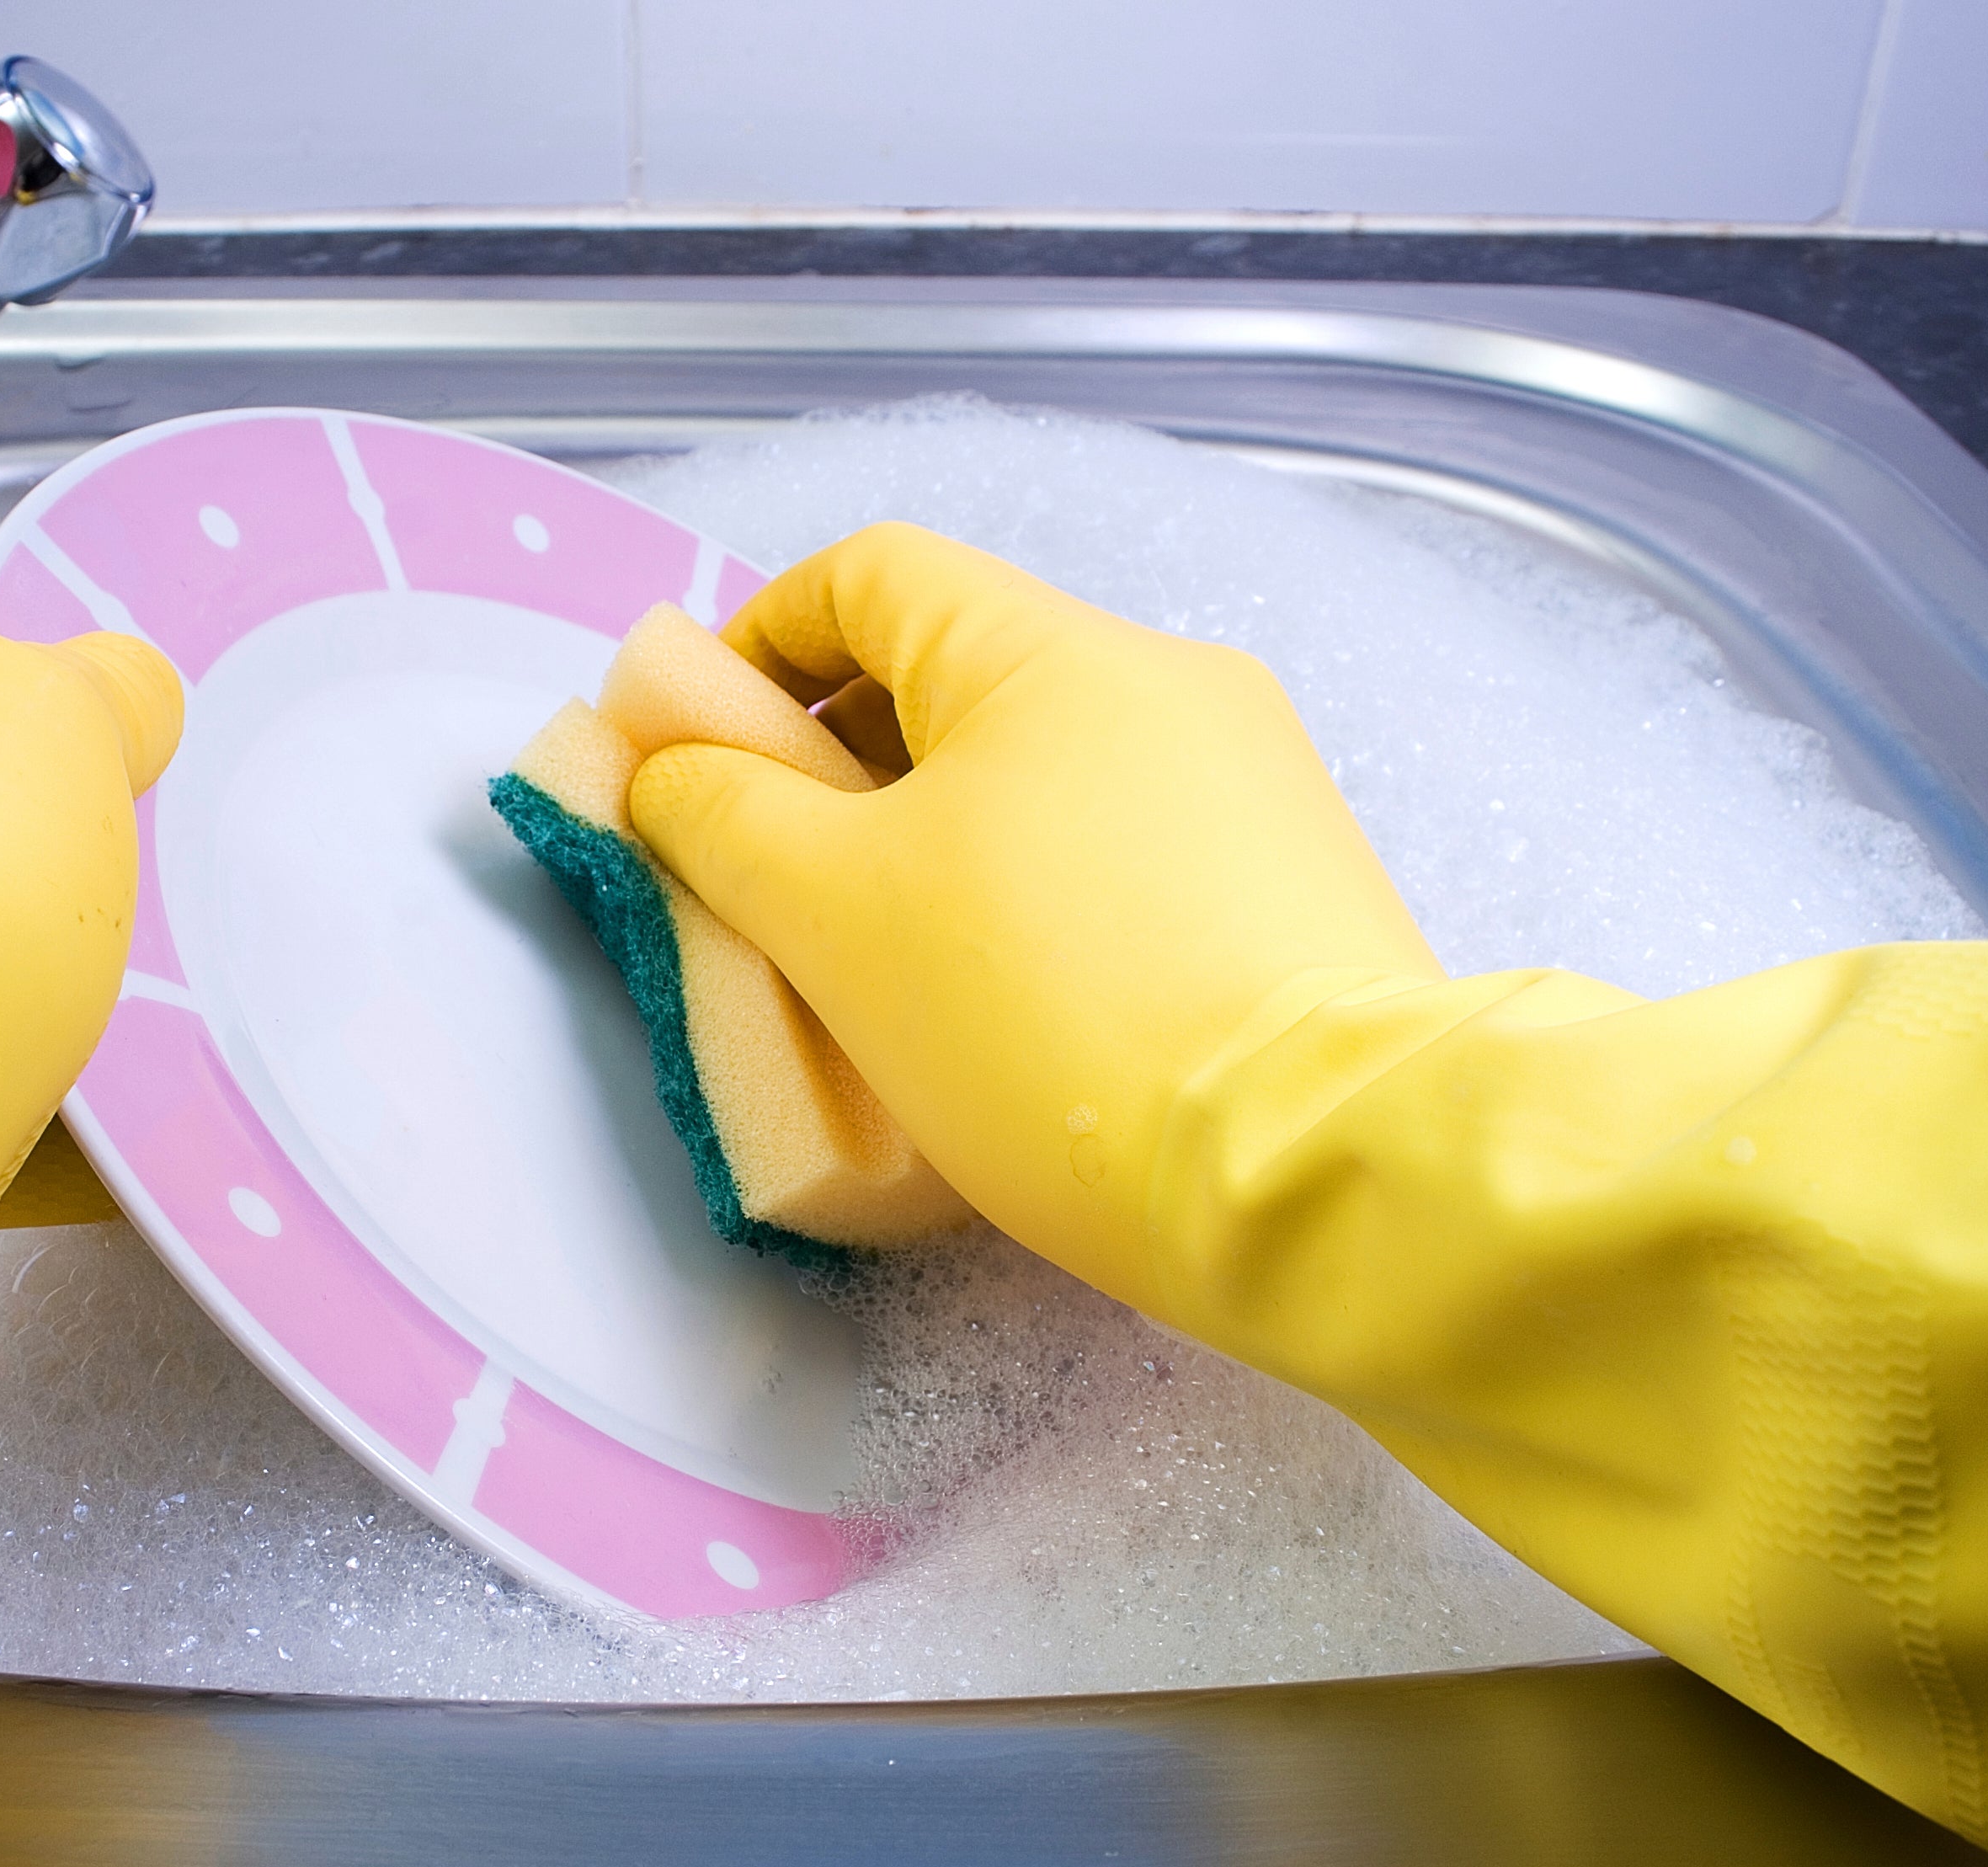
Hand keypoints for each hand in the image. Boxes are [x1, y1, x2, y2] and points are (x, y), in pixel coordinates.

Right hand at [626, 522, 1436, 1304]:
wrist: (1315, 1170)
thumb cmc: (1049, 1019)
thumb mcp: (833, 913)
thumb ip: (722, 816)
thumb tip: (672, 766)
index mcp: (1054, 648)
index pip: (869, 574)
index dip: (758, 640)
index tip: (699, 749)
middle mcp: (1172, 681)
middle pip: (961, 673)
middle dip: (842, 757)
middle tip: (776, 879)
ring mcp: (1255, 783)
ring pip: (1047, 773)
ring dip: (942, 838)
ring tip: (891, 965)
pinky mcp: (1302, 888)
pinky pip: (1128, 853)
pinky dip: (1042, 896)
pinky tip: (1019, 1008)